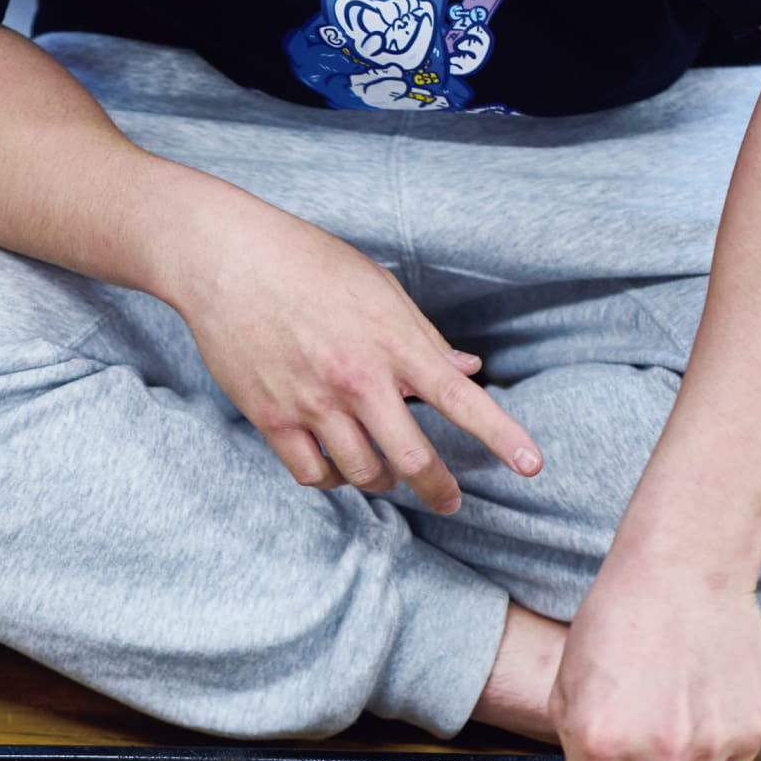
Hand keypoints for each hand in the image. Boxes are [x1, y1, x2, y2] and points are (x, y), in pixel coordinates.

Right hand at [173, 201, 541, 512]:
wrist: (227, 260)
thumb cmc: (308, 264)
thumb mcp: (378, 288)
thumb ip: (424, 337)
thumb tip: (467, 371)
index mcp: (392, 342)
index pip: (460, 399)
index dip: (501, 436)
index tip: (533, 466)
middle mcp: (357, 379)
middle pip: (412, 459)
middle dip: (439, 489)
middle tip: (450, 499)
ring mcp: (312, 403)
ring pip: (363, 474)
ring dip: (383, 482)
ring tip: (386, 473)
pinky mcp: (271, 418)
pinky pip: (313, 474)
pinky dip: (332, 479)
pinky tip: (338, 467)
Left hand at [546, 558, 760, 760]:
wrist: (681, 568)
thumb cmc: (618, 618)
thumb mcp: (571, 683)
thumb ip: (580, 745)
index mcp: (595, 734)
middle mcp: (653, 746)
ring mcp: (706, 741)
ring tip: (668, 730)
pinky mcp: (747, 728)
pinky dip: (711, 756)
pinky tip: (698, 709)